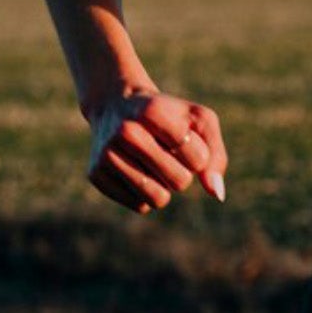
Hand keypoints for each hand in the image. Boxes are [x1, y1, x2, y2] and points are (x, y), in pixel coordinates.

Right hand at [84, 88, 228, 214]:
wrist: (116, 106)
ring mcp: (107, 154)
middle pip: (179, 182)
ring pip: (157, 199)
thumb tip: (216, 194)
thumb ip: (216, 155)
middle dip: (183, 174)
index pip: (197, 159)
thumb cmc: (168, 116)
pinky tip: (136, 170)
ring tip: (153, 165)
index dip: (199, 156)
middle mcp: (126, 132)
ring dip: (164, 187)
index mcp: (153, 112)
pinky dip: (145, 194)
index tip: (185, 141)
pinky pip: (139, 206)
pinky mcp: (95, 174)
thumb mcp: (199, 121)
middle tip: (168, 155)